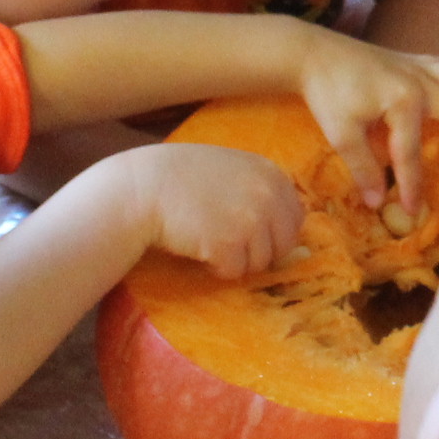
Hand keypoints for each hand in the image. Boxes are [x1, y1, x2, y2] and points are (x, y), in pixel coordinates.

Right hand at [123, 141, 305, 278]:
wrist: (142, 188)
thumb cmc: (179, 176)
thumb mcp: (229, 167)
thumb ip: (258, 186)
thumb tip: (281, 221)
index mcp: (270, 173)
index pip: (296, 215)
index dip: (275, 230)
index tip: (253, 234)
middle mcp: (267, 195)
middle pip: (285, 243)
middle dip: (261, 250)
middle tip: (231, 244)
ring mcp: (251, 221)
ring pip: (260, 262)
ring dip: (237, 260)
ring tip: (208, 241)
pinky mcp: (230, 246)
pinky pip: (235, 271)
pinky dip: (217, 268)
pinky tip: (198, 249)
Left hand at [295, 33, 438, 209]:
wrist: (310, 52)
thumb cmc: (326, 92)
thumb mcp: (341, 134)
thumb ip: (364, 168)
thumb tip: (378, 203)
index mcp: (404, 101)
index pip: (410, 154)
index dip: (411, 185)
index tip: (413, 212)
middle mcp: (420, 82)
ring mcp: (418, 67)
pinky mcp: (410, 60)